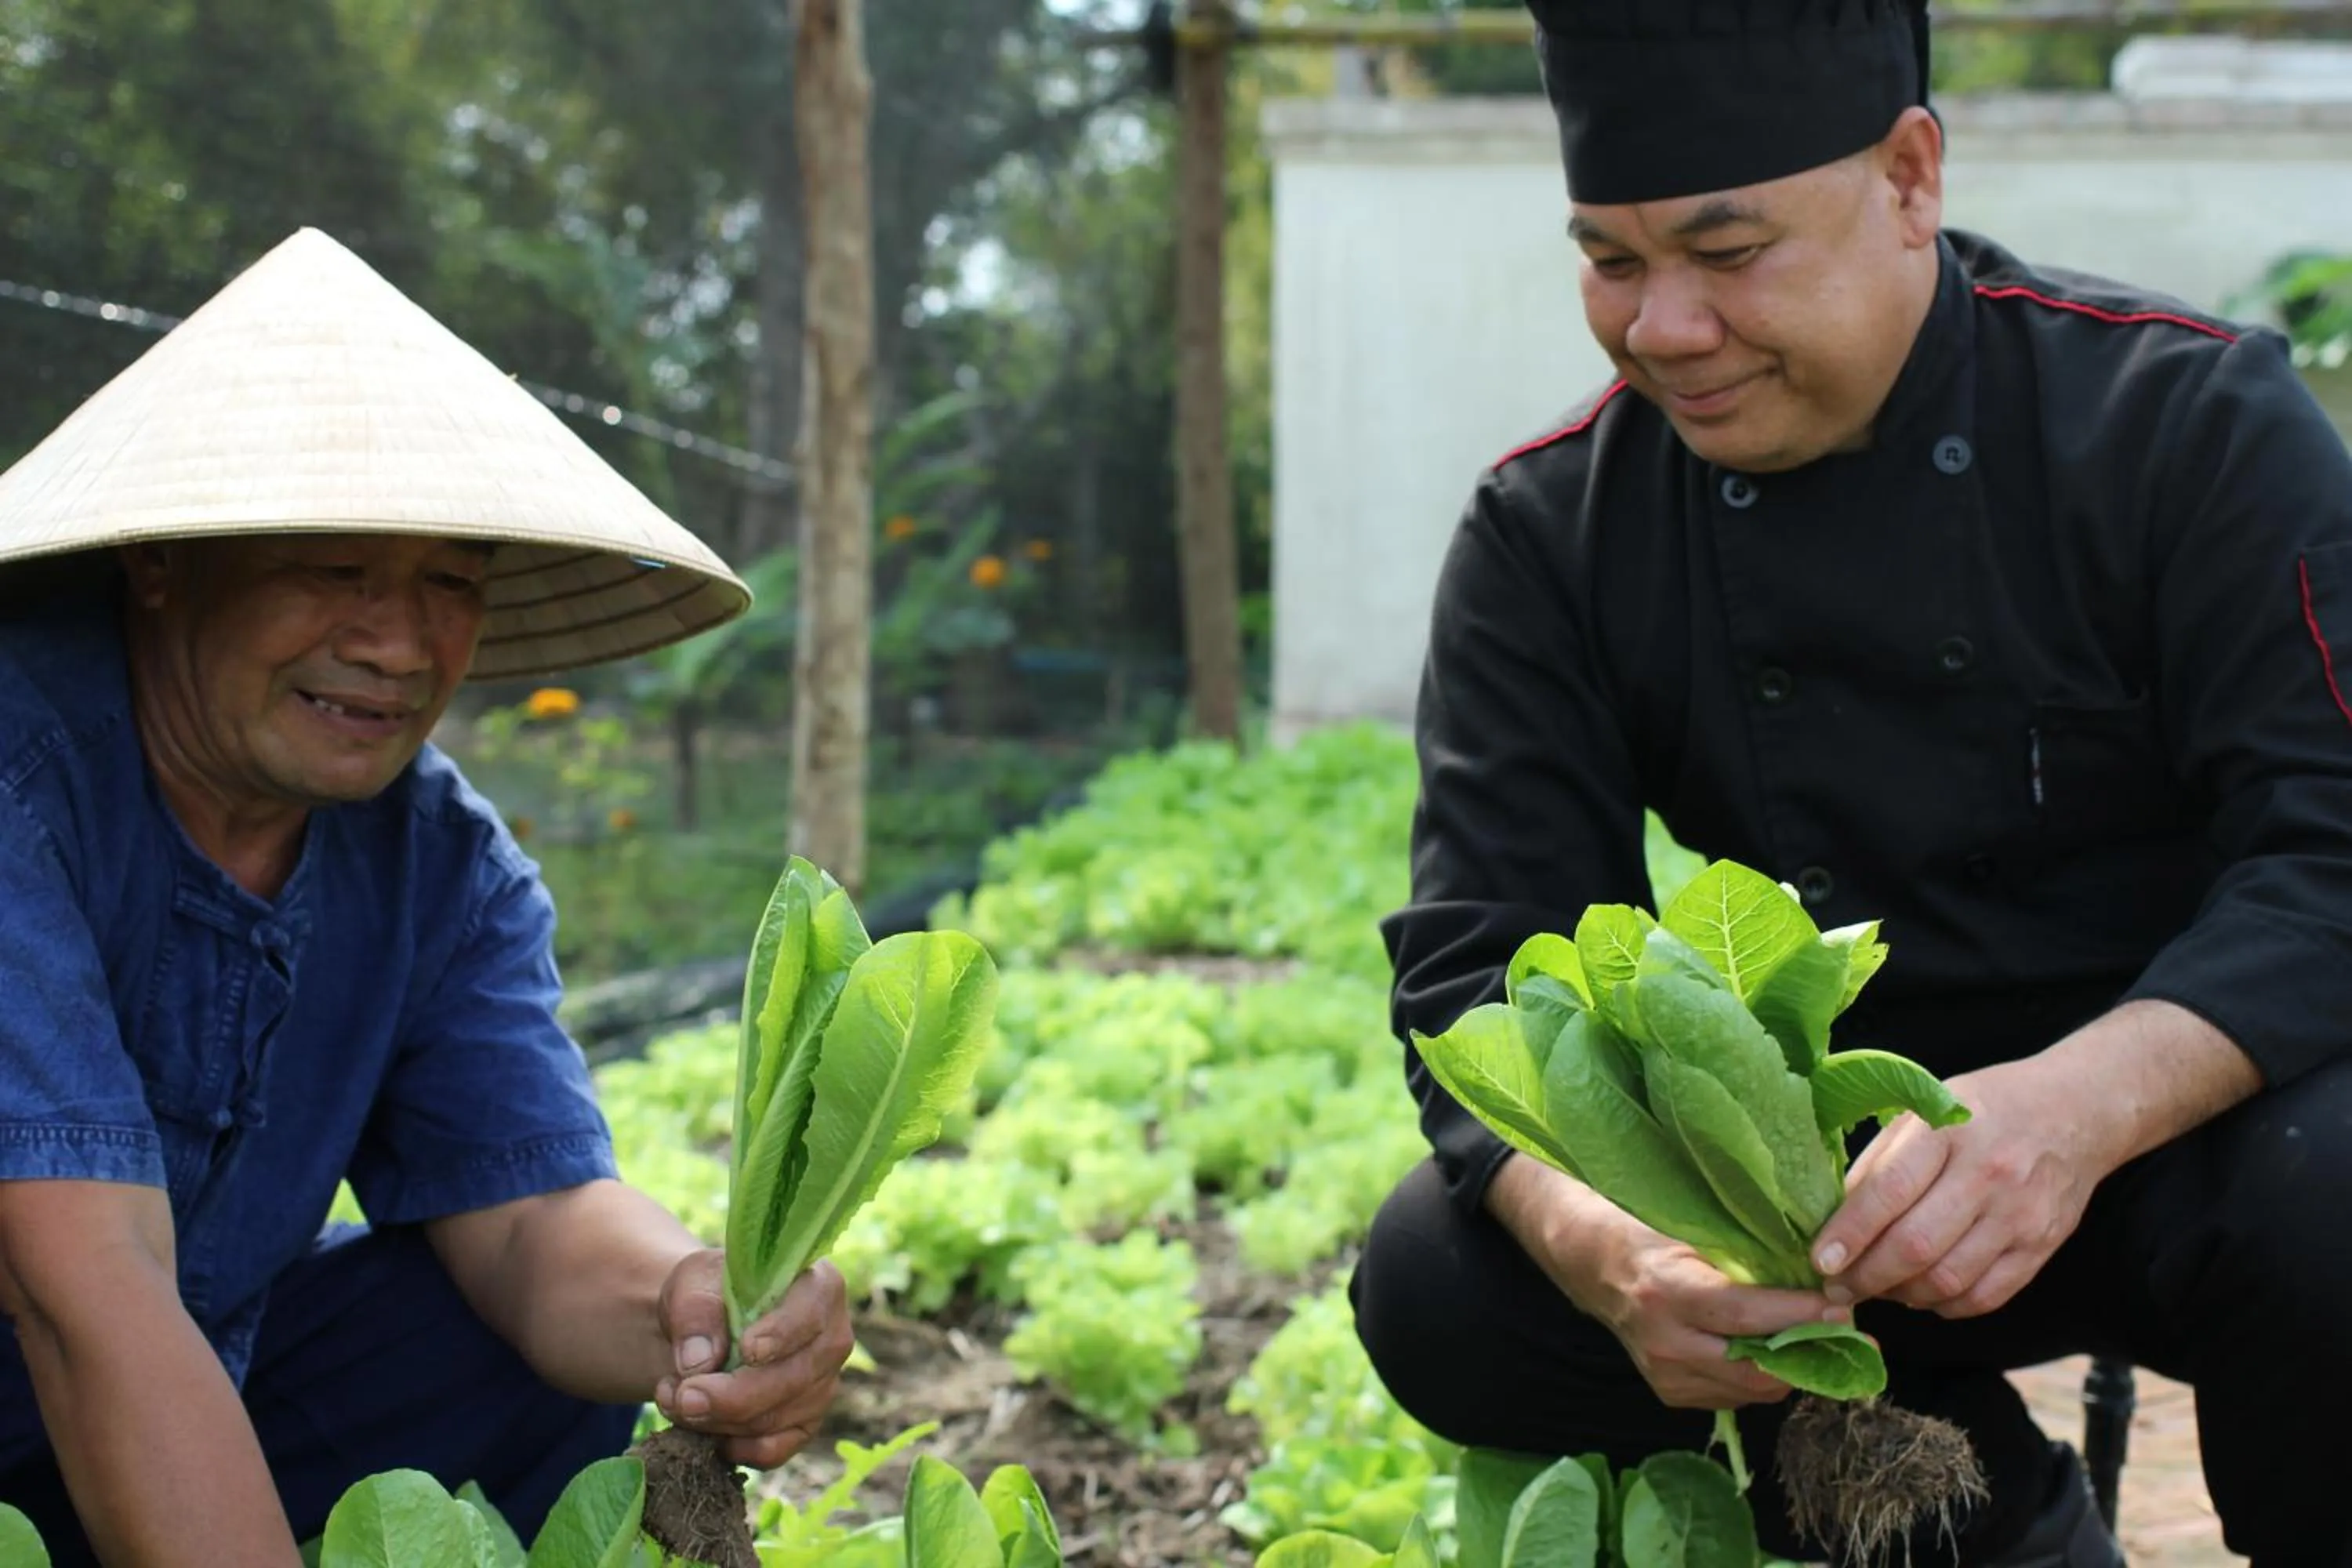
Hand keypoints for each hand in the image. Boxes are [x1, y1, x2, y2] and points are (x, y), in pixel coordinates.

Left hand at [651, 1251, 854, 1467]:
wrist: (705, 1328)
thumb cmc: (708, 1296)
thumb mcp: (693, 1284)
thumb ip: (695, 1313)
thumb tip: (699, 1362)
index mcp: (819, 1287)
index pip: (811, 1315)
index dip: (782, 1335)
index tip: (747, 1350)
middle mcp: (832, 1340)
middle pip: (793, 1379)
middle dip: (731, 1396)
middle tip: (680, 1396)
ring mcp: (823, 1386)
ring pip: (775, 1419)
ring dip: (717, 1419)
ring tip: (674, 1399)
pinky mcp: (804, 1425)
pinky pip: (773, 1450)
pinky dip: (732, 1447)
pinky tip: (700, 1428)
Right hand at [1493, 1156, 1838, 1410]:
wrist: (1588, 1262)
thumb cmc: (1641, 1228)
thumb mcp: (1686, 1227)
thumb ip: (1740, 1249)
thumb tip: (1812, 1260)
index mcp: (1665, 1291)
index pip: (1746, 1315)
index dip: (1800, 1314)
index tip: (1841, 1304)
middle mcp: (1664, 1341)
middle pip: (1756, 1365)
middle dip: (1809, 1349)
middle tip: (1848, 1328)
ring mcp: (1664, 1374)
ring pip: (1751, 1388)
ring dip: (1791, 1366)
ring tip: (1817, 1335)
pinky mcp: (1669, 1393)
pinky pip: (1733, 1395)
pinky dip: (1760, 1376)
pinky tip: (1772, 1349)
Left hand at [1810, 1057, 2115, 1319]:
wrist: (2075, 1112)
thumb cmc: (1984, 1110)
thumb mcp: (1925, 1111)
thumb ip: (1880, 1163)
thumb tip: (1834, 1218)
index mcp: (1948, 1130)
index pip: (1890, 1190)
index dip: (1850, 1232)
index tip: (1820, 1260)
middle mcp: (1988, 1174)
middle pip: (1917, 1245)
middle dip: (1866, 1276)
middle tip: (1837, 1287)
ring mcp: (2020, 1215)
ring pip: (1948, 1279)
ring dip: (1901, 1295)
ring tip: (1877, 1288)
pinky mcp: (2042, 1247)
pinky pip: (1985, 1296)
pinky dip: (1944, 1305)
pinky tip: (1922, 1293)